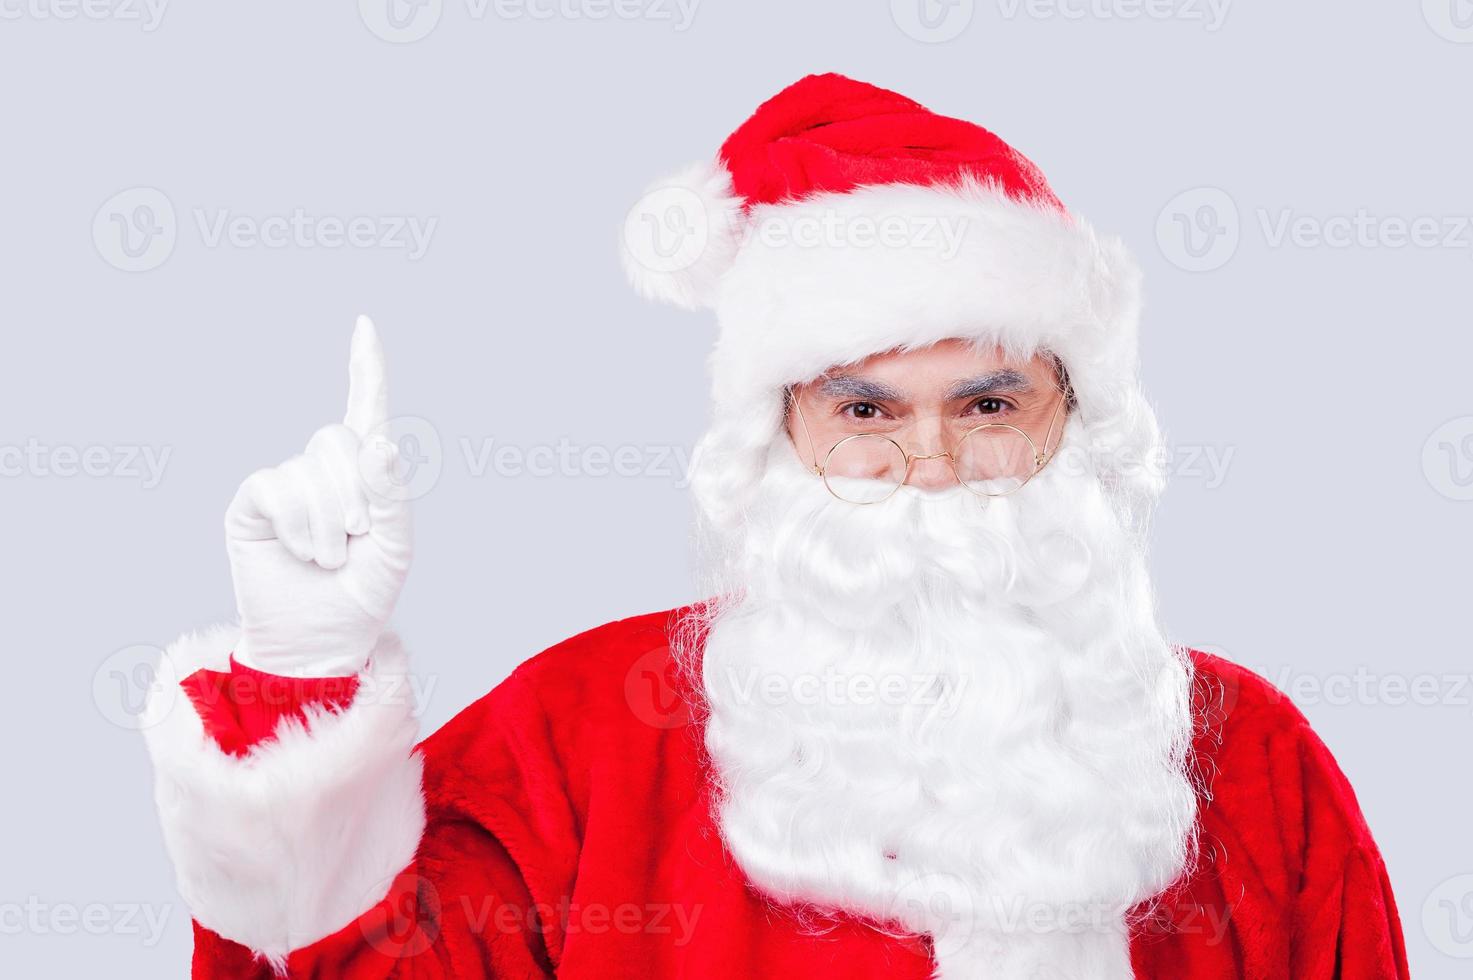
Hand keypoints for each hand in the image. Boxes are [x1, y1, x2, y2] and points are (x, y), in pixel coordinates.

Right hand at [224, 316, 411, 675]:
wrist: (321, 640)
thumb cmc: (363, 594)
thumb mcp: (396, 548)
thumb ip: (394, 496)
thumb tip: (381, 444)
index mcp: (365, 473)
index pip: (365, 408)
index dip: (365, 368)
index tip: (364, 325)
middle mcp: (321, 469)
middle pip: (338, 437)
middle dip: (357, 493)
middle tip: (357, 538)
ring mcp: (284, 483)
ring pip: (309, 468)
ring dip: (329, 521)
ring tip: (329, 557)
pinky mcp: (252, 503)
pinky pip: (276, 487)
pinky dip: (298, 523)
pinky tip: (301, 551)